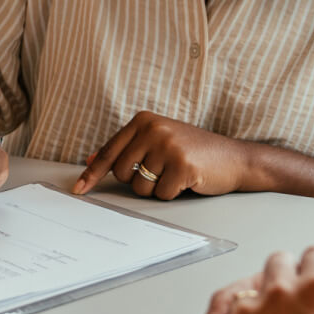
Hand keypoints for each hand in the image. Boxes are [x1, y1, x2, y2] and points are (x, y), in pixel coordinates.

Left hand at [72, 110, 250, 198]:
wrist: (235, 158)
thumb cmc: (194, 152)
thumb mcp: (158, 142)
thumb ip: (127, 149)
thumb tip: (92, 160)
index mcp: (144, 120)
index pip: (110, 151)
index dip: (92, 174)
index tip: (78, 189)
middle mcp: (153, 129)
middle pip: (122, 173)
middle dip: (138, 180)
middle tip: (162, 171)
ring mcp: (168, 145)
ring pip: (140, 186)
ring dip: (157, 188)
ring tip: (176, 173)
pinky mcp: (182, 165)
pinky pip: (161, 194)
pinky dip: (173, 193)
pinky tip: (188, 180)